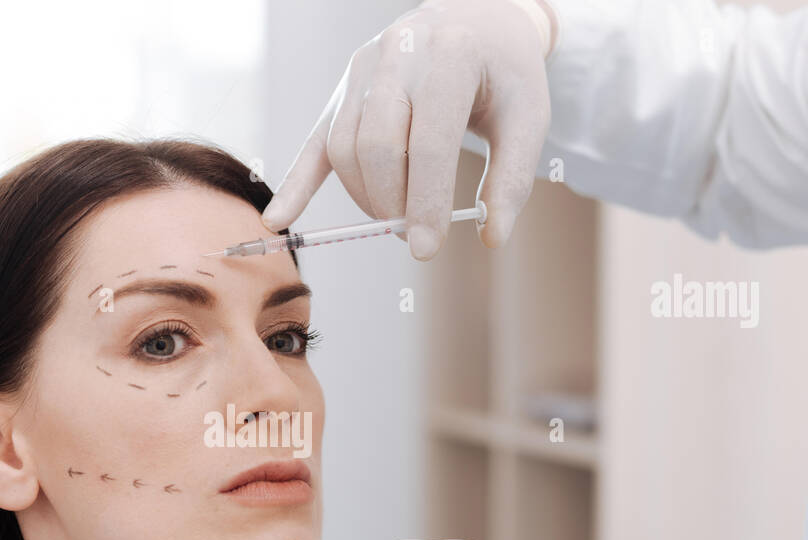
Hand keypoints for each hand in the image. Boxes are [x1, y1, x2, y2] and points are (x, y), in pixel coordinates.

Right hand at [261, 0, 554, 255]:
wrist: (475, 20)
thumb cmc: (504, 73)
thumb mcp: (529, 117)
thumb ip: (512, 178)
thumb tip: (491, 236)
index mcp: (450, 55)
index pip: (427, 142)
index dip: (425, 202)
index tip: (428, 248)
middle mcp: (398, 55)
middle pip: (378, 147)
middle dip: (393, 204)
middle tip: (415, 234)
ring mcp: (362, 69)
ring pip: (346, 149)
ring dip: (367, 198)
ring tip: (396, 217)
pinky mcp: (343, 89)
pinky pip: (314, 143)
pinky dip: (296, 184)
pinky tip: (278, 219)